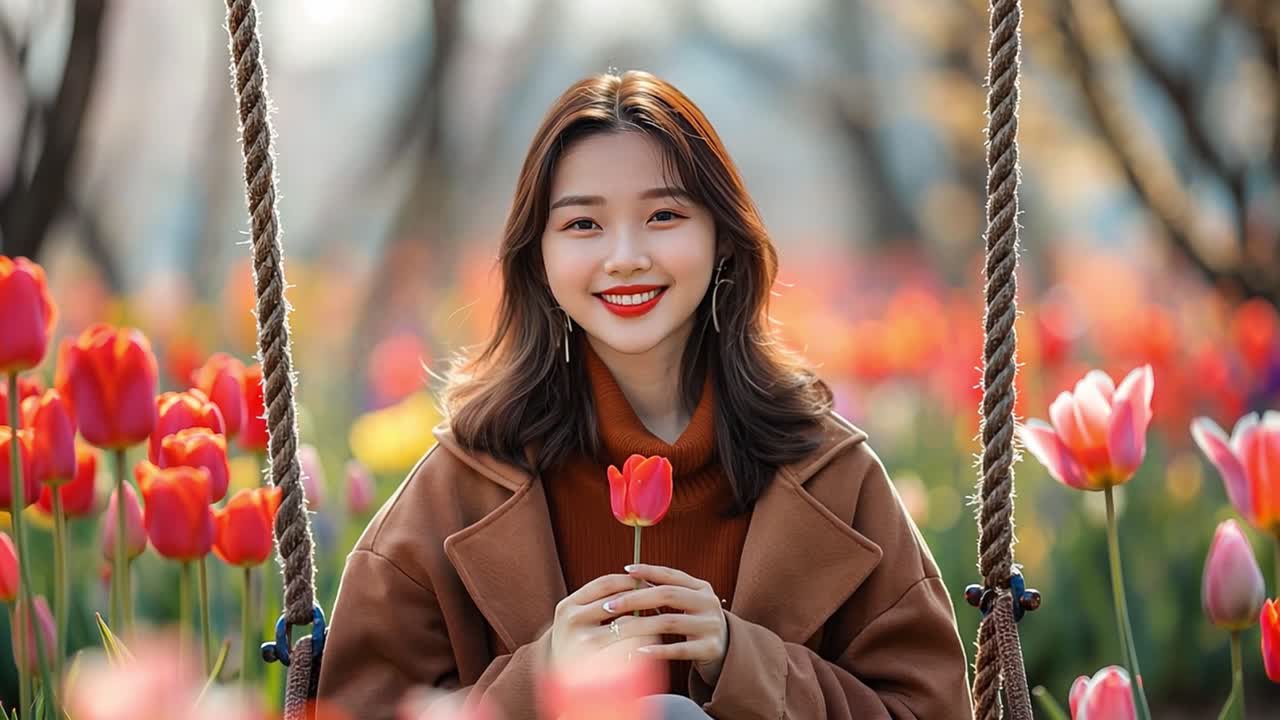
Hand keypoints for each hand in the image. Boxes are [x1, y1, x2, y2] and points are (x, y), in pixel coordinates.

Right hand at [548, 573, 660, 668]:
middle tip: (664, 600)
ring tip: (663, 620)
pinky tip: (653, 642)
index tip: (649, 582)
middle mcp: (572, 622)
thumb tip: (638, 579)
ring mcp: (585, 643)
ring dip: (649, 620)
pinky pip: (632, 648)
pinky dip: (646, 643)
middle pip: (619, 601)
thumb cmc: (577, 647)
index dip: (630, 581)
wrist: (564, 686)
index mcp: (567, 606)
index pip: (606, 583)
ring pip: (628, 624)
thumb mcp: (577, 620)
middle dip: (645, 598)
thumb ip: (598, 602)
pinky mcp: (599, 664)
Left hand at [600, 564, 728, 685]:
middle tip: (610, 605)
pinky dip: (658, 650)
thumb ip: (666, 592)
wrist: (728, 651)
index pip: (671, 575)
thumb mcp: (688, 604)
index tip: (626, 570)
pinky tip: (639, 650)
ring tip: (617, 629)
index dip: (648, 571)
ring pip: (670, 622)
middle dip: (635, 598)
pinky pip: (680, 649)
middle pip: (668, 595)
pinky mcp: (710, 648)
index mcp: (701, 588)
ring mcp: (711, 625)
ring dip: (640, 625)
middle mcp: (708, 603)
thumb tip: (629, 579)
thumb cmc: (697, 624)